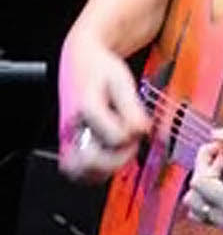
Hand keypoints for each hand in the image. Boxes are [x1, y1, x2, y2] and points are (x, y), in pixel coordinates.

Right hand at [56, 37, 148, 182]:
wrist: (79, 61)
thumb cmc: (100, 69)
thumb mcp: (121, 80)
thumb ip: (132, 107)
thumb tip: (143, 131)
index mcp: (87, 108)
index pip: (116, 136)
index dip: (136, 133)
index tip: (142, 123)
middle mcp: (72, 127)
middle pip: (89, 164)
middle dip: (118, 159)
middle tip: (131, 143)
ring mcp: (67, 139)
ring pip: (80, 173)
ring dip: (106, 169)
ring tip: (120, 151)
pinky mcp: (68, 145)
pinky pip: (78, 172)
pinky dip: (96, 171)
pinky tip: (111, 157)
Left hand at [184, 119, 222, 230]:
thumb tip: (217, 134)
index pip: (200, 180)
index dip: (209, 158)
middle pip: (193, 190)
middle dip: (206, 170)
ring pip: (193, 205)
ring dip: (201, 187)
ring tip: (220, 176)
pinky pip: (200, 215)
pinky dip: (203, 200)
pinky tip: (218, 189)